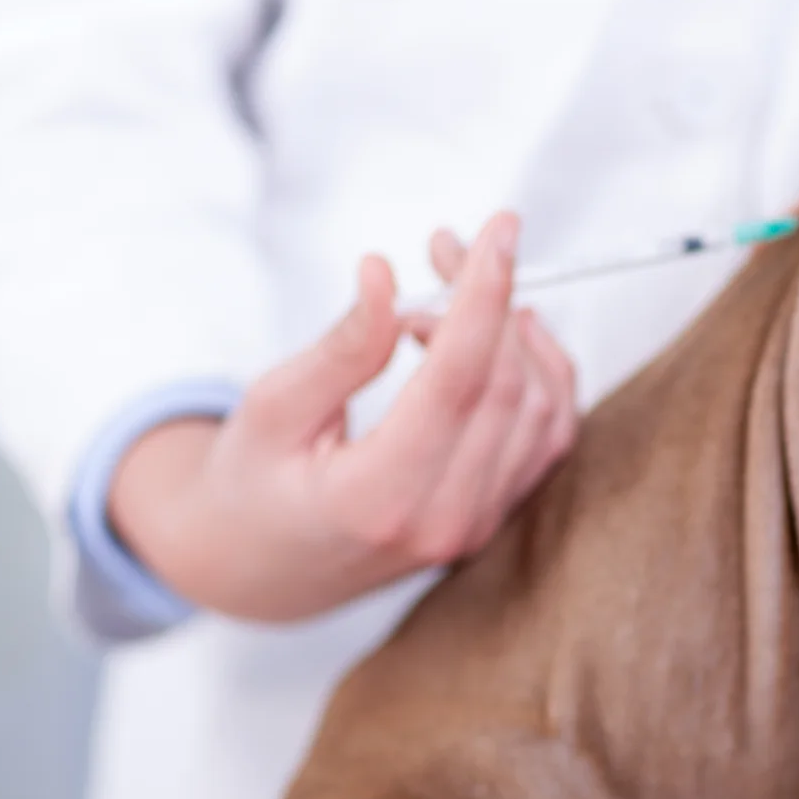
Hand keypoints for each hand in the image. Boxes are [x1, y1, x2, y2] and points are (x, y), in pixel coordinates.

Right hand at [108, 212, 578, 621]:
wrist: (256, 570)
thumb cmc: (249, 485)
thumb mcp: (272, 409)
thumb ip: (340, 347)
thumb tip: (386, 271)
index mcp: (377, 498)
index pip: (459, 380)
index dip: (484, 294)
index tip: (498, 228)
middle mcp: (443, 521)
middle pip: (507, 387)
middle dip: (489, 298)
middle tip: (443, 245)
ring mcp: (476, 527)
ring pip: (541, 409)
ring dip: (513, 331)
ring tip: (449, 293)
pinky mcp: (492, 518)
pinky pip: (548, 438)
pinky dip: (542, 375)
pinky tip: (505, 335)